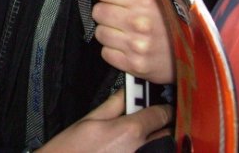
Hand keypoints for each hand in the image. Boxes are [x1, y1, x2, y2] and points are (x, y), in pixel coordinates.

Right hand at [38, 89, 172, 152]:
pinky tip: (129, 148)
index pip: (161, 114)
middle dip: (160, 125)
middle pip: (166, 133)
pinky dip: (147, 150)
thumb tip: (126, 92)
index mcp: (130, 130)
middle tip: (147, 120)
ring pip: (161, 148)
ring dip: (155, 141)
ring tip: (135, 138)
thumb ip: (114, 104)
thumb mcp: (90, 119)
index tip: (159, 105)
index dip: (162, 107)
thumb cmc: (72, 148)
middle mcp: (141, 149)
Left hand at [92, 0, 173, 83]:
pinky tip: (127, 47)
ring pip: (100, 32)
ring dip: (109, 32)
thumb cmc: (175, 21)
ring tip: (125, 32)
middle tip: (119, 15)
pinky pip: (106, 53)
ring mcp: (136, 44)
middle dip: (106, 12)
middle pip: (98, 11)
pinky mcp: (134, 64)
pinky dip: (113, 51)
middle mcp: (138, 21)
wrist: (198, 55)